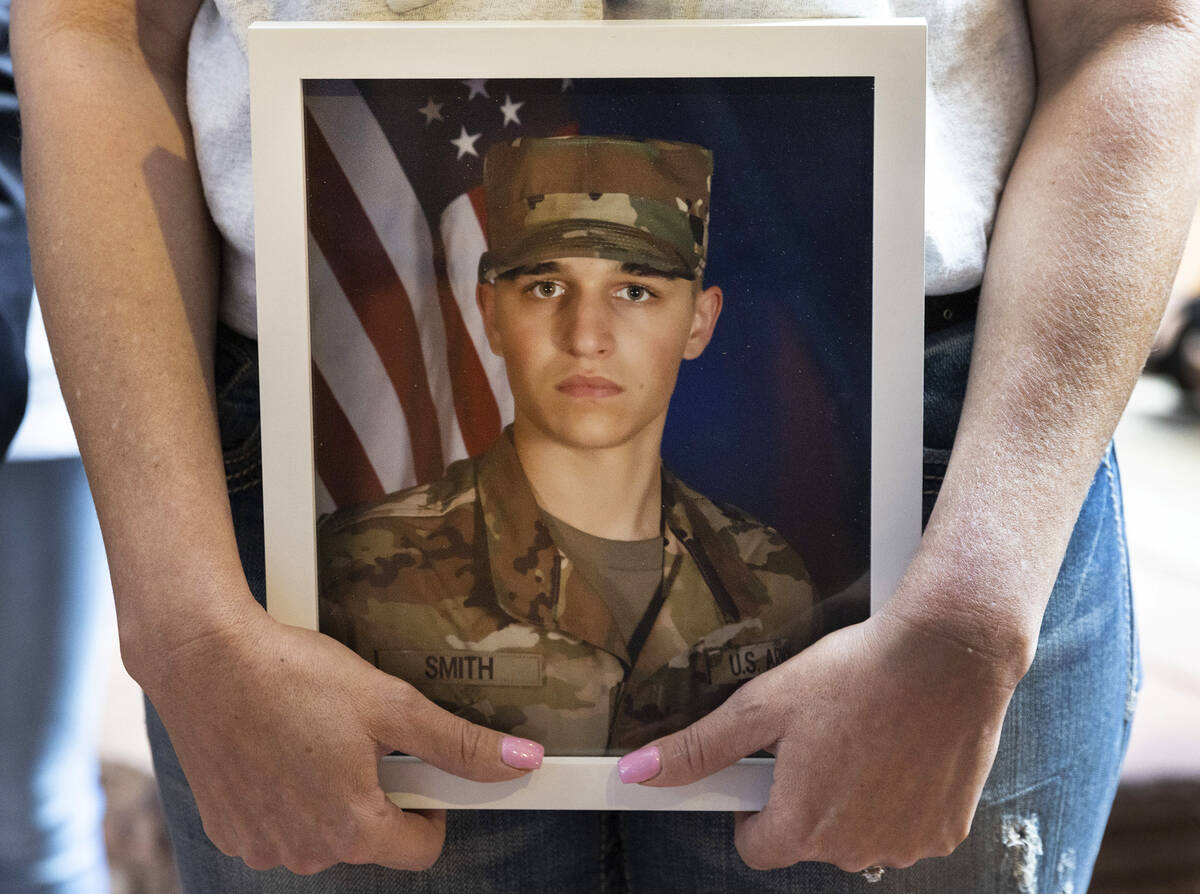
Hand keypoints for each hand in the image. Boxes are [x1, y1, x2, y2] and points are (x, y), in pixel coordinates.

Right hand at [137, 599, 542, 874]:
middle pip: (369, 839)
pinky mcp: (227, 829)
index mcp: (351, 828)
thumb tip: (521, 762)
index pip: (422, 849)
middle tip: (360, 738)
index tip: (419, 771)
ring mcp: (260, 846)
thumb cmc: (294, 677)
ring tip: (314, 737)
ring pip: (321, 834)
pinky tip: (277, 747)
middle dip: (376, 794)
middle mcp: (304, 851)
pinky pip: (277, 826)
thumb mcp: (390, 705)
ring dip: (329, 796)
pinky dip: (286, 796)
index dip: (432, 807)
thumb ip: (458, 744)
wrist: (203, 660)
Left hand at [617, 609, 1020, 871]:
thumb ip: (701, 748)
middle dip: (805, 796)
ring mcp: (904, 844)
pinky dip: (897, 797)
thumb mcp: (764, 704)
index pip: (755, 847)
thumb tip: (637, 773)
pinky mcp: (944, 830)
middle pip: (808, 838)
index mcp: (803, 824)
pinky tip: (899, 749)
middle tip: (819, 736)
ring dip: (852, 798)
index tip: (766, 771)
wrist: (947, 656)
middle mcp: (854, 849)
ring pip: (857, 834)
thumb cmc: (857, 675)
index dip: (752, 809)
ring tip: (862, 735)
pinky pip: (904, 827)